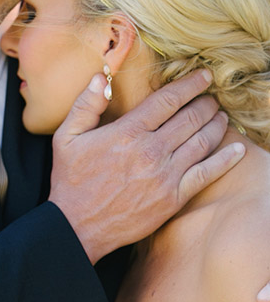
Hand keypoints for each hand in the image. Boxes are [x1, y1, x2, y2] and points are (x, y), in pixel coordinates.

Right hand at [49, 70, 245, 262]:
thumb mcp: (65, 138)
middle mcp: (150, 151)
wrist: (77, 225)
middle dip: (205, 104)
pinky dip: (225, 159)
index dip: (189, 85)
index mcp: (127, 133)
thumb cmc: (70, 180)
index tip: (203, 76)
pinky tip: (236, 149)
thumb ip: (85, 105)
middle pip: (189, 118)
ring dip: (216, 125)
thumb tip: (101, 78)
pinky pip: (206, 174)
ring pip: (202, 142)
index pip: (166, 100)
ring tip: (221, 116)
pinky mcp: (173, 197)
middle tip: (212, 97)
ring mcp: (165, 175)